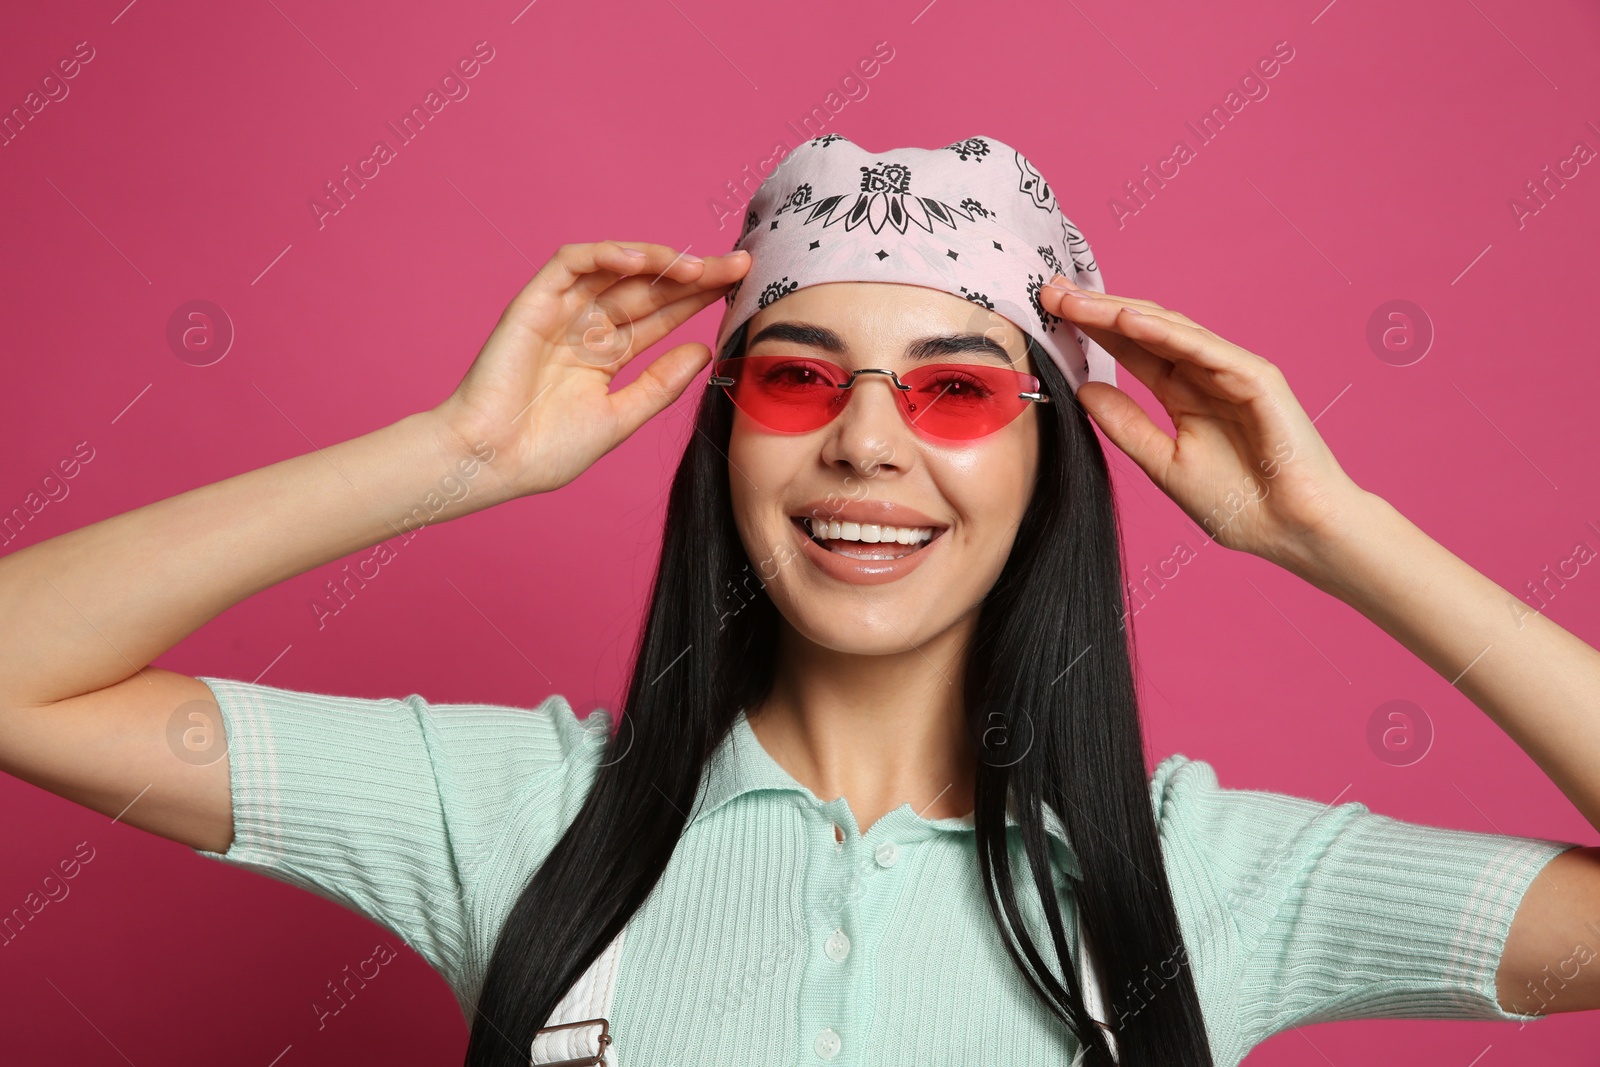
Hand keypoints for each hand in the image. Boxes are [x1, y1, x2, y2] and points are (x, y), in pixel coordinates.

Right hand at [433, 240, 750, 497]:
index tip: (741, 289)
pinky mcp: (534, 302)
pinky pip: (571, 263)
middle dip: (692, 274)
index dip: (698, 299)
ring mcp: (561, 312)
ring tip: (698, 266)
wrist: (492, 462)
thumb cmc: (545, 451)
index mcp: (605, 354)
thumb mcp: (620, 417)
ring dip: (657, 260)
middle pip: (647, 288)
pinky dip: (605, 254)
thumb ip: (660, 384)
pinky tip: (641, 260)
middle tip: (738, 265)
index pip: (661, 315)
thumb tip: (704, 351)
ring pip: (614, 269)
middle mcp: (585, 327)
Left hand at [1039, 275, 1367, 568]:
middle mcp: (1206, 374)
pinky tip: (1124, 319)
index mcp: (1184, 393)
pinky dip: (1165, 332)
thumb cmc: (1239, 504)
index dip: (1091, 329)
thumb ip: (1125, 424)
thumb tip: (1083, 389)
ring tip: (1076, 299)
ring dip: (1120, 311)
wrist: (1291, 530)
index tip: (1048, 313)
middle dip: (1097, 309)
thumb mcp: (1163, 462)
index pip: (1131, 349)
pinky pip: (1204, 348)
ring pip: (1169, 330)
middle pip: (1144, 330)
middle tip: (1051, 291)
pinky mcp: (1256, 378)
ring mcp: (1232, 371)